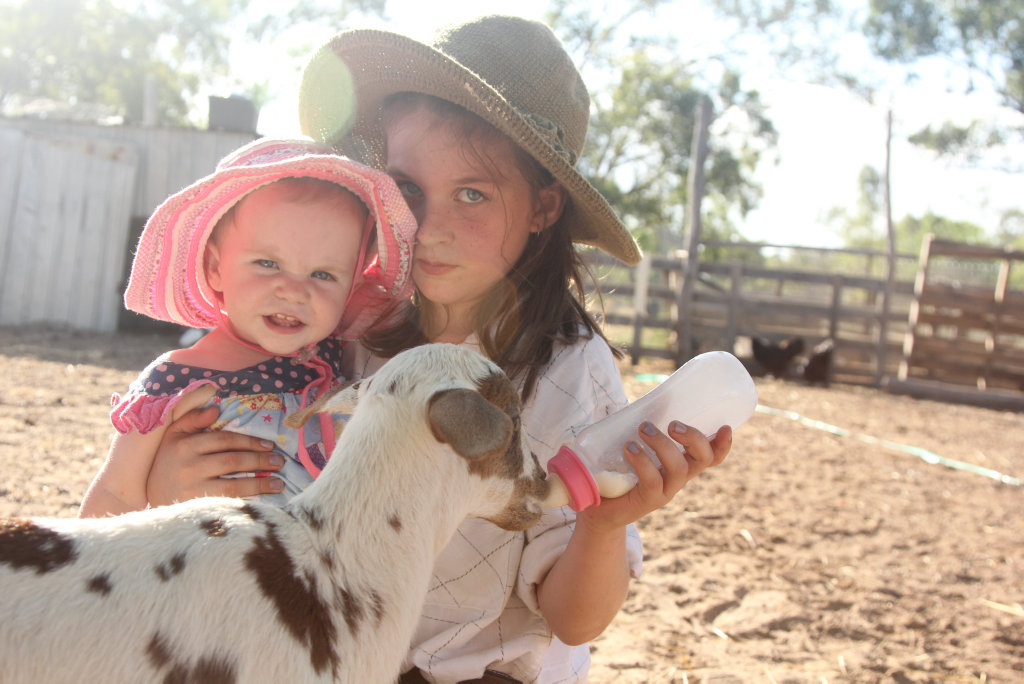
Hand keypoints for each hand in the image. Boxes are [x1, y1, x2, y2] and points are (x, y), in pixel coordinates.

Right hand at [146, 405, 283, 505]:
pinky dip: (246, 501)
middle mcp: (187, 467)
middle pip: (231, 461)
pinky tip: (262, 500)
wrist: (146, 496)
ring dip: (259, 483)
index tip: (269, 445)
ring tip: (279, 482)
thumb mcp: (173, 436)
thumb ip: (192, 419)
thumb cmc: (166, 462)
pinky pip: (226, 504)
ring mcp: (190, 490)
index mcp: (184, 445)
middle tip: (279, 462)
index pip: (224, 440)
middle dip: (259, 461)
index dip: (249, 442)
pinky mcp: (194, 509)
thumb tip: (215, 408)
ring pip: (232, 485)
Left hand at [579, 421, 730, 529]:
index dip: (722, 444)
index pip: (710, 456)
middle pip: (702, 459)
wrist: (597, 508)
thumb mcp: (632, 445)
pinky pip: (653, 480)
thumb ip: (643, 428)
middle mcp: (677, 478)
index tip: (726, 427)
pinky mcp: (647, 501)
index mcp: (679, 463)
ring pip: (679, 468)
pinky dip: (643, 461)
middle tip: (673, 424)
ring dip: (663, 444)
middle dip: (694, 438)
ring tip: (643, 429)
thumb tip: (649, 402)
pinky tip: (629, 448)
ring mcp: (665, 491)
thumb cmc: (615, 471)